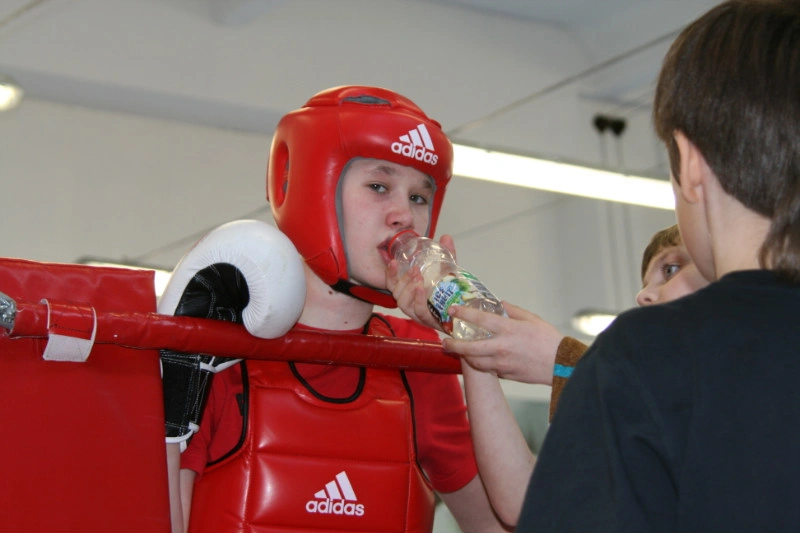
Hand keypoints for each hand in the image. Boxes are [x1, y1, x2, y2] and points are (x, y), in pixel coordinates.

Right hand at [386, 234, 456, 331]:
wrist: (463, 312)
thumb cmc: (450, 293)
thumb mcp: (447, 271)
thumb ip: (446, 255)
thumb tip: (446, 237)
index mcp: (409, 292)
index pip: (392, 283)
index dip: (390, 273)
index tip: (393, 261)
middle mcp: (410, 303)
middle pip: (396, 293)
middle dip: (403, 279)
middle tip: (414, 269)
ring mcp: (417, 313)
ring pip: (403, 303)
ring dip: (409, 288)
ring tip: (418, 278)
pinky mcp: (426, 320)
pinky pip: (418, 311)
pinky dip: (418, 299)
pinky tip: (422, 289)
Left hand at [443, 301, 562, 384]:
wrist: (561, 365)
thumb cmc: (549, 340)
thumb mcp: (532, 319)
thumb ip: (513, 311)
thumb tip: (501, 305)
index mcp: (508, 330)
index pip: (480, 320)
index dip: (463, 314)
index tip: (453, 310)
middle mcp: (501, 347)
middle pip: (469, 347)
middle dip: (454, 344)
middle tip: (445, 341)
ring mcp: (502, 363)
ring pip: (475, 362)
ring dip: (464, 356)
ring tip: (458, 350)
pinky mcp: (506, 374)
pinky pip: (487, 370)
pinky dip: (479, 364)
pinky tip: (477, 359)